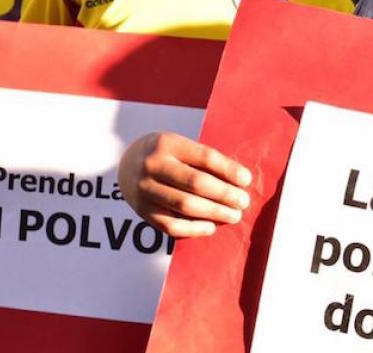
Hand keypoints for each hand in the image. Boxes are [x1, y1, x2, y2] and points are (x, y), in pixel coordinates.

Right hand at [117, 132, 251, 237]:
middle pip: (196, 183)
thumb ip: (205, 162)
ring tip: (233, 215)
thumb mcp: (182, 147)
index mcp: (168, 144)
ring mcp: (145, 189)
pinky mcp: (142, 211)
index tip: (247, 180)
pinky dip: (193, 229)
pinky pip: (170, 225)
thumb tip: (240, 182)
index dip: (229, 170)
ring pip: (184, 205)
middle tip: (243, 202)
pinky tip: (210, 227)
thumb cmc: (167, 155)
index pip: (205, 157)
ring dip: (214, 212)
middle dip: (225, 195)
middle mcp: (153, 166)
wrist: (126, 163)